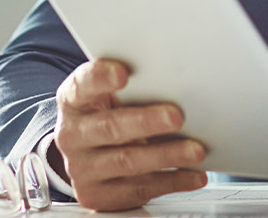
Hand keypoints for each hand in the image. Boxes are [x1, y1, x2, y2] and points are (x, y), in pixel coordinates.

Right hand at [50, 58, 207, 210]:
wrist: (88, 157)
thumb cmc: (108, 115)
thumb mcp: (109, 96)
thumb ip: (133, 86)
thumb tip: (174, 80)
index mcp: (73, 101)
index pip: (82, 85)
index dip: (100, 78)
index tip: (123, 73)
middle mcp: (72, 135)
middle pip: (110, 127)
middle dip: (146, 122)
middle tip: (176, 116)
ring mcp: (82, 168)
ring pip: (127, 162)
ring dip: (166, 155)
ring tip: (195, 150)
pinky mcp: (98, 195)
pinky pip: (139, 189)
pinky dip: (172, 181)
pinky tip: (193, 174)